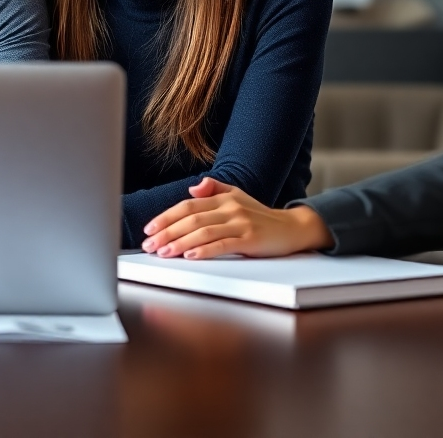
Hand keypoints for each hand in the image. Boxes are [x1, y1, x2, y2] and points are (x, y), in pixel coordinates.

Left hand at [140, 177, 332, 259]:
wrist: (293, 227)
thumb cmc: (261, 216)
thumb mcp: (237, 197)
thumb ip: (214, 190)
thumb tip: (193, 187)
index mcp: (223, 198)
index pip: (187, 205)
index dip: (166, 216)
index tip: (149, 228)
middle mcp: (229, 207)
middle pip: (191, 218)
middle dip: (167, 231)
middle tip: (149, 243)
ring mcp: (240, 223)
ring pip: (203, 231)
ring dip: (180, 243)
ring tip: (163, 252)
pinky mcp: (250, 239)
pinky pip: (223, 244)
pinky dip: (205, 250)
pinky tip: (191, 256)